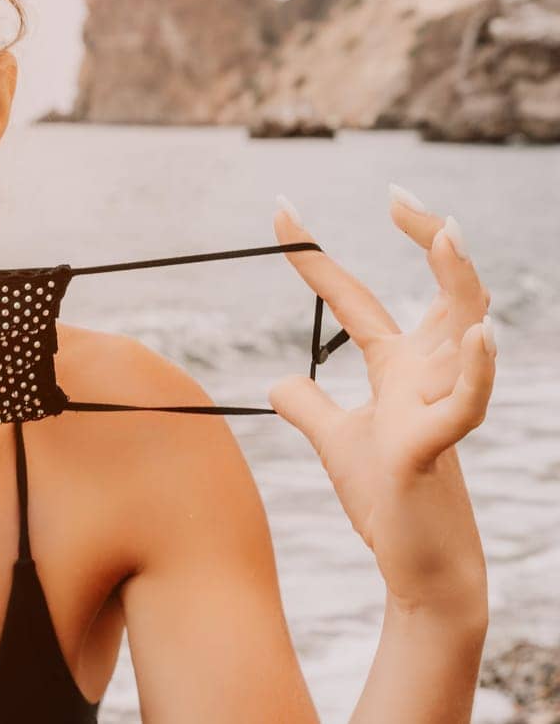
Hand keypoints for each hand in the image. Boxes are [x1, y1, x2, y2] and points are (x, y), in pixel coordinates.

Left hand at [268, 188, 494, 613]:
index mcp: (397, 368)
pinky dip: (474, 368)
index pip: (355, 297)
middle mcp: (426, 373)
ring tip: (444, 232)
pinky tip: (479, 335)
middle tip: (398, 192)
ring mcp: (437, 404)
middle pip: (441, 290)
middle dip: (427, 236)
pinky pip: (467, 401)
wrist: (417, 566)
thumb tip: (278, 383)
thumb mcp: (335, 443)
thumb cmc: (387, 501)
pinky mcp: (439, 444)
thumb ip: (310, 407)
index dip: (314, 257)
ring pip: (464, 328)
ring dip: (458, 280)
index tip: (281, 212)